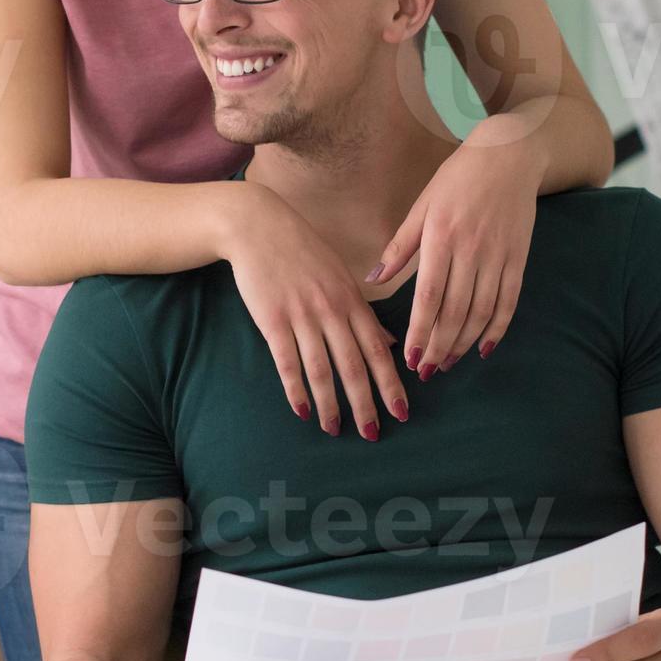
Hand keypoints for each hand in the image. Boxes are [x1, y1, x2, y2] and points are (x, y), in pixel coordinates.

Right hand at [222, 184, 409, 439]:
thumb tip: (390, 345)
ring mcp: (302, 316)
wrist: (258, 226)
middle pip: (354, 366)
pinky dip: (296, 390)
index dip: (391, 383)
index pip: (378, 350)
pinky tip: (302, 411)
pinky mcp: (273, 320)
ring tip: (335, 430)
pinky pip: (288, 363)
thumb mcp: (341, 276)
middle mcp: (332, 310)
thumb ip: (364, 313)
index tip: (402, 412)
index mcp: (353, 300)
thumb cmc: (302, 251)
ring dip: (330, 404)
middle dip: (366, 404)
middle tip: (373, 435)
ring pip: (322, 370)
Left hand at [370, 129, 540, 376]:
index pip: (429, 296)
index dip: (420, 330)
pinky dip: (498, 328)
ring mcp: (498, 255)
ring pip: (482, 312)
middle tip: (426, 370)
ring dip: (464, 343)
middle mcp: (471, 250)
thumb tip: (373, 280)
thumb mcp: (422, 207)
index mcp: (441, 237)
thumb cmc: (457, 179)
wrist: (509, 154)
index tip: (409, 358)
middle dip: (438, 346)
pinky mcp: (519, 258)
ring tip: (448, 363)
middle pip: (455, 311)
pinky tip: (484, 347)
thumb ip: (399, 247)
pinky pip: (509, 301)